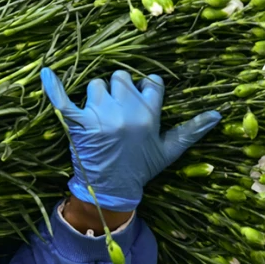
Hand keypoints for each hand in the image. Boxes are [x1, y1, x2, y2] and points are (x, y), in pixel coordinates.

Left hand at [41, 67, 220, 211]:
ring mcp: (101, 116)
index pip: (150, 82)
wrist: (111, 190)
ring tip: (100, 116)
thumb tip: (217, 114)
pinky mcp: (79, 123)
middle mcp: (126, 112)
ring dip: (96, 96)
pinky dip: (54, 88)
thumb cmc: (141, 167)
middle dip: (119, 88)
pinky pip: (64, 100)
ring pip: (96, 85)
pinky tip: (47, 74)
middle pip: (120, 78)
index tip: (143, 97)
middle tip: (118, 108)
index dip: (146, 87)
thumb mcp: (169, 150)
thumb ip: (191, 130)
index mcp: (149, 115)